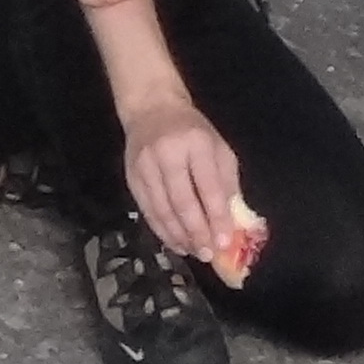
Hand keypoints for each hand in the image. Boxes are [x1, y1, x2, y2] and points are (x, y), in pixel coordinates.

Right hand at [117, 96, 246, 267]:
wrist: (151, 108)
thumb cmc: (193, 132)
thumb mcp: (219, 148)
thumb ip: (227, 183)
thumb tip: (232, 223)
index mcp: (196, 144)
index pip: (208, 186)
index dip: (216, 217)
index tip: (224, 242)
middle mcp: (168, 154)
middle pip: (182, 202)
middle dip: (197, 232)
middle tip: (208, 254)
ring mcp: (145, 166)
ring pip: (162, 210)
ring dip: (179, 236)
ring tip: (194, 252)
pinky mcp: (131, 177)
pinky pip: (147, 210)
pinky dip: (162, 230)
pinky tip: (175, 242)